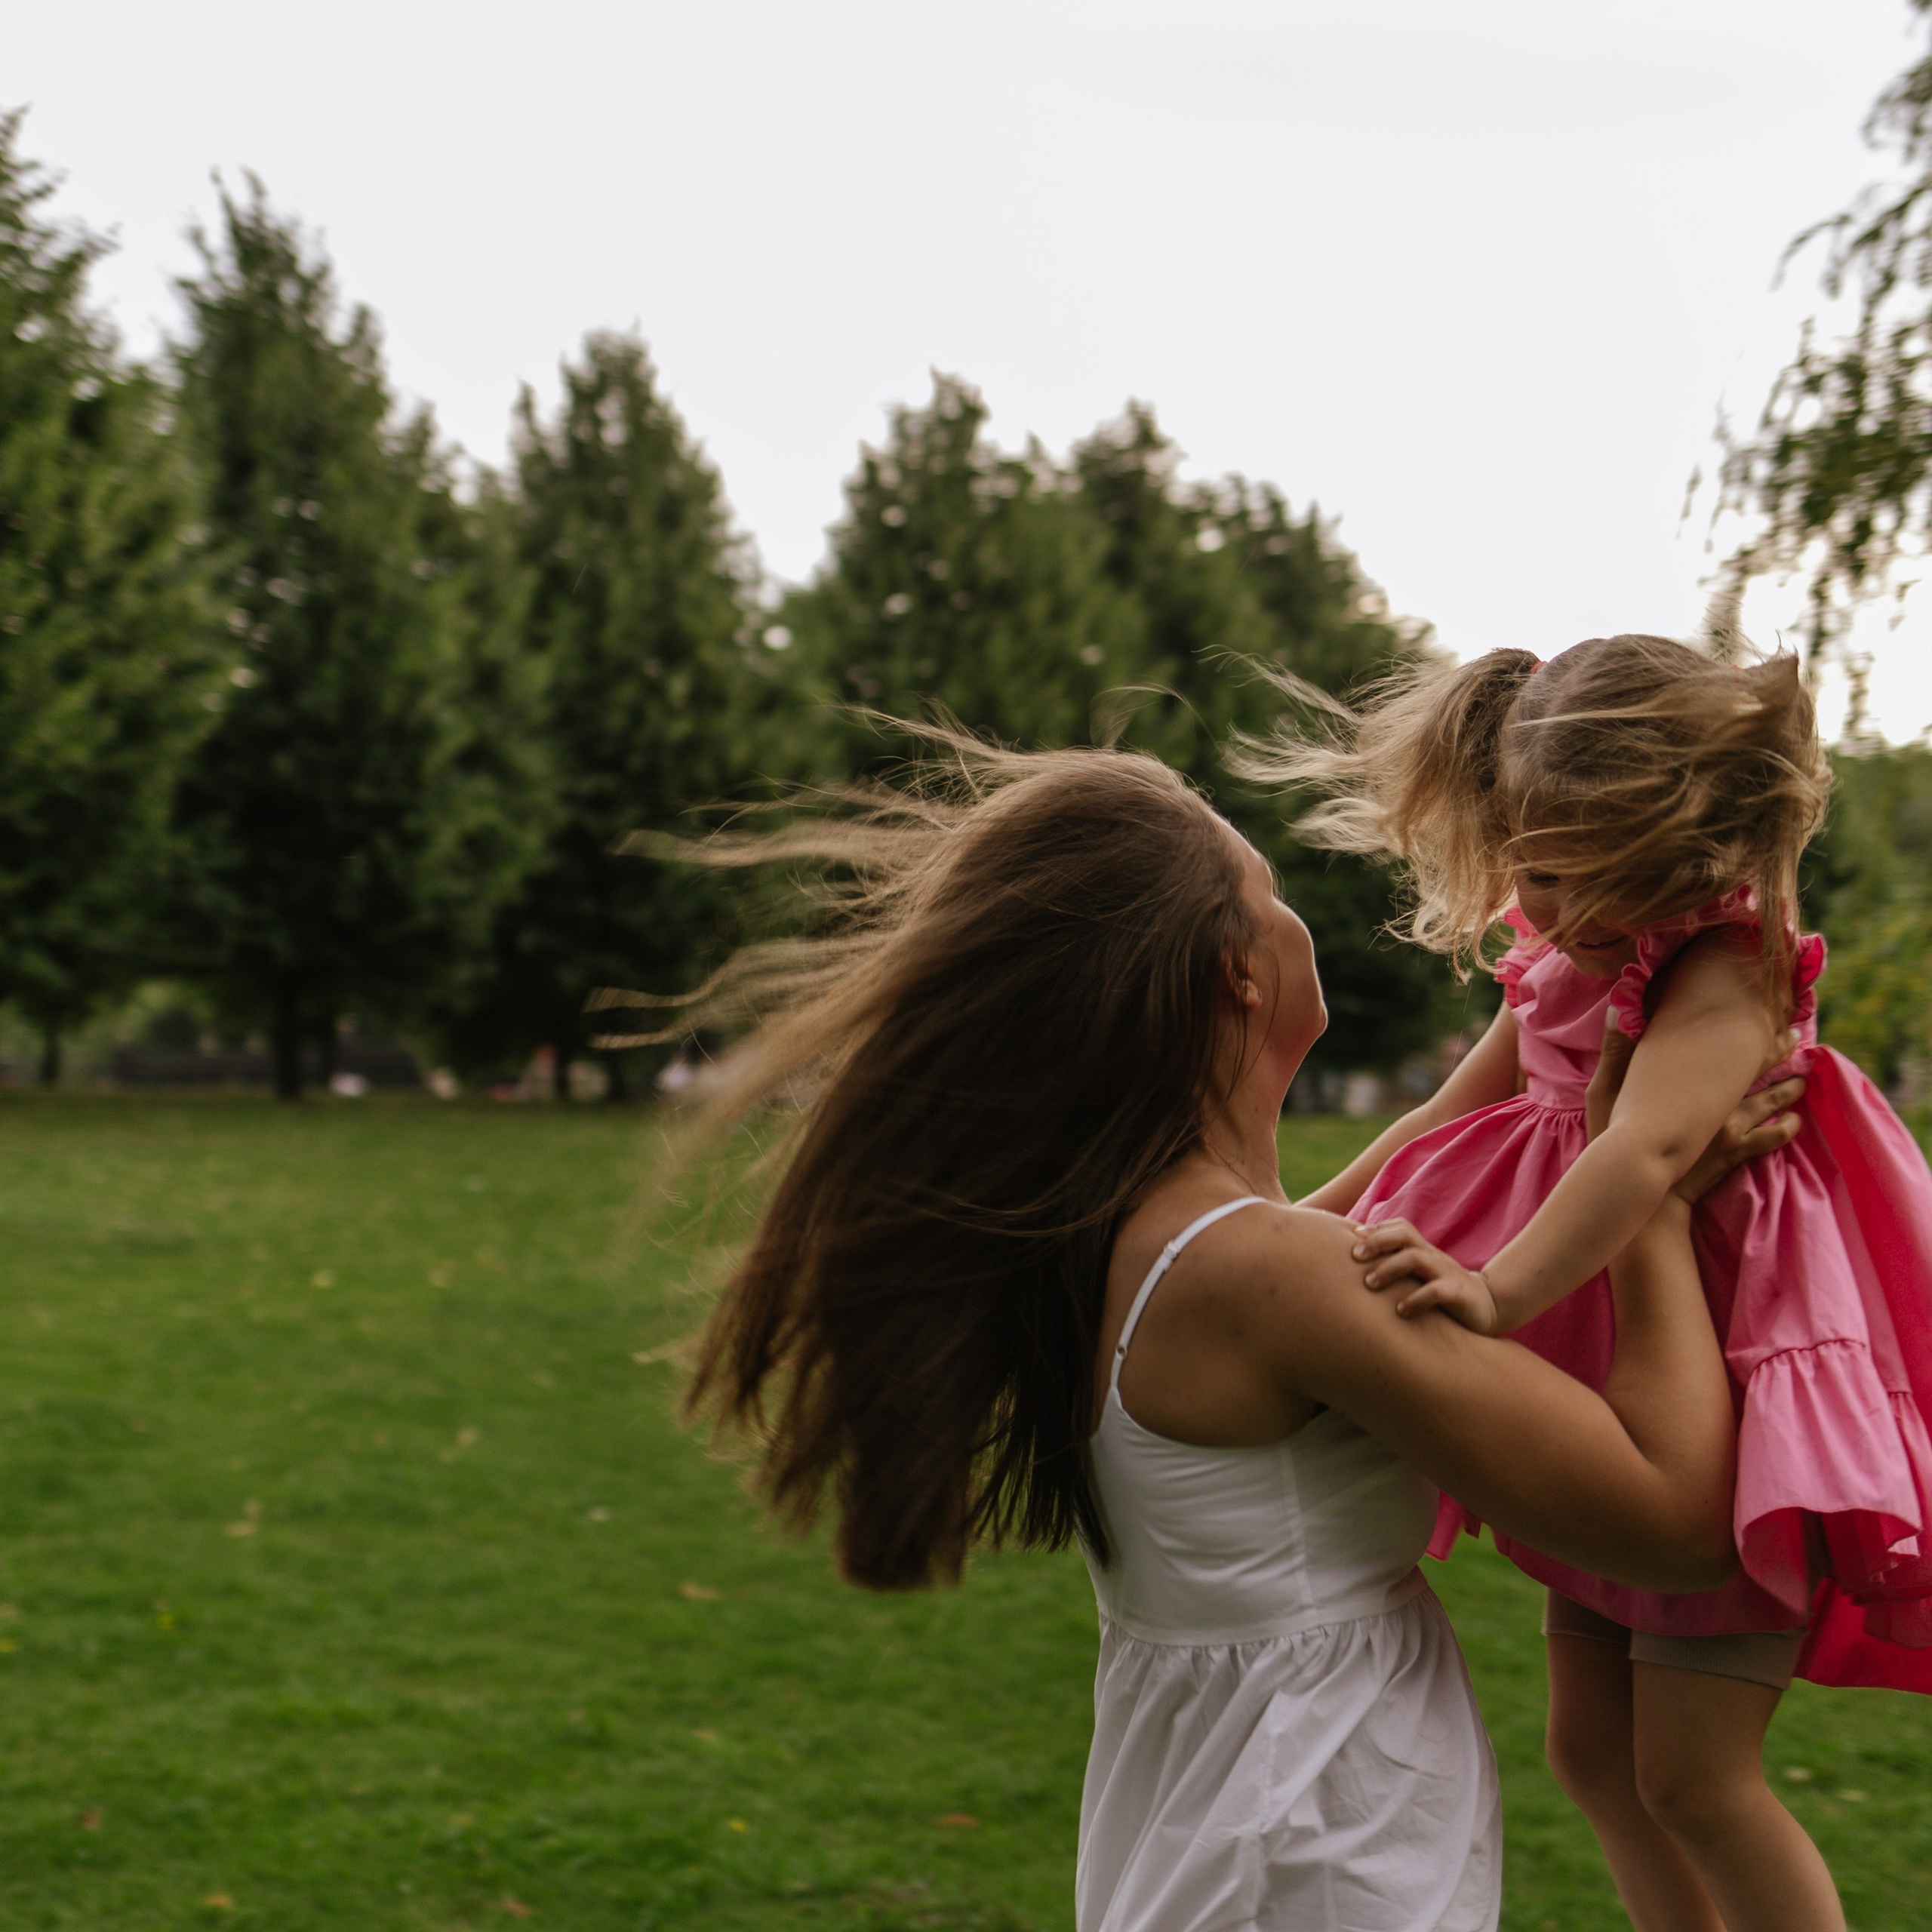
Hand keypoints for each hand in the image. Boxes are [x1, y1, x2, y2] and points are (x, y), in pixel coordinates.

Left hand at [1353, 1217, 1500, 1332]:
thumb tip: (1358, 1266)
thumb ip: (1397, 1265)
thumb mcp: (1419, 1275)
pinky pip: (1436, 1292)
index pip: (1399, 1228)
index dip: (1375, 1229)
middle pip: (1404, 1235)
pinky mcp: (1458, 1293)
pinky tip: (1400, 1311)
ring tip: (1369, 1284)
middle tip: (1354, 1256)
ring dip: (1390, 1269)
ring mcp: (1445, 1273)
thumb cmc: (1442, 1291)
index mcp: (1422, 1250)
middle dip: (1377, 1241)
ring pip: (1416, 1259)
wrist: (1488, 1306)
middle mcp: (1432, 1256)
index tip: (1350, 1237)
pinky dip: (1416, 1299)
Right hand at [1583, 1003, 1804, 1201]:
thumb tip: (1617, 1010)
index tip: (1765, 1016)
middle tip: (1794, 1037)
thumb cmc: (1612, 1137)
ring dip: (1788, 1088)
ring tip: (1802, 1078)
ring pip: (1769, 1101)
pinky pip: (1771, 1138)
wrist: (1634, 1185)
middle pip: (1756, 1069)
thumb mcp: (1604, 1090)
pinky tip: (1794, 1121)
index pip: (1727, 1047)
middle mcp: (1717, 1099)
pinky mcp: (1735, 1152)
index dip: (1749, 1030)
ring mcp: (1729, 1127)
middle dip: (1778, 1052)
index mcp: (1691, 1079)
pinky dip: (1786, 1128)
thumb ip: (1616, 1051)